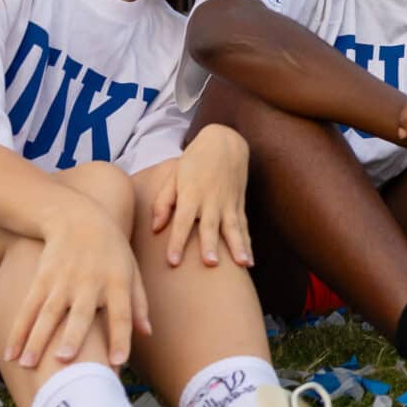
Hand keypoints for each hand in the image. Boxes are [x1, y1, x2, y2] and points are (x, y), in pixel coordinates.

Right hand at [7, 193, 147, 369]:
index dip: (121, 337)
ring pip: (48, 313)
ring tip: (28, 364)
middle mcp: (90, 282)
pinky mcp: (42, 278)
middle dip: (72, 336)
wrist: (78, 218)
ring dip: (37, 340)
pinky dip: (18, 331)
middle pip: (81, 313)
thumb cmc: (112, 251)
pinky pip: (28, 308)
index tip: (118, 362)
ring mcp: (63, 280)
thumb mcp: (131, 271)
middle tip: (63, 360)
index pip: (122, 313)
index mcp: (117, 282)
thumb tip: (147, 334)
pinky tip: (11, 353)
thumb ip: (139, 303)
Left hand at [147, 127, 252, 267]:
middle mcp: (211, 200)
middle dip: (211, 245)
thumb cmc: (195, 160)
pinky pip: (243, 226)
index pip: (183, 221)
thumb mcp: (175, 175)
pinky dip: (247, 243)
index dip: (177, 241)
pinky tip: (249, 261)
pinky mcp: (239, 204)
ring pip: (233, 228)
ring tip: (243, 264)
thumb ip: (164, 202)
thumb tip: (156, 228)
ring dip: (238, 246)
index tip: (173, 261)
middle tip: (211, 263)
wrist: (226, 142)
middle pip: (210, 226)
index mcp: (192, 193)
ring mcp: (228, 202)